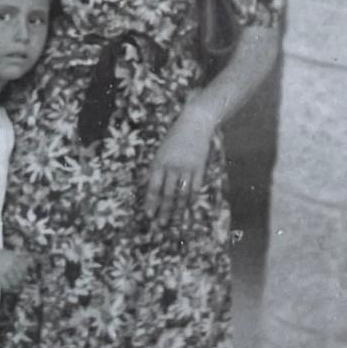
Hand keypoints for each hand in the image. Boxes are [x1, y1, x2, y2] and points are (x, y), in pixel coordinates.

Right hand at [0, 244, 32, 291]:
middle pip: (22, 277)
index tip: (19, 278)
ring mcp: (5, 269)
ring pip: (15, 283)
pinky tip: (3, 286)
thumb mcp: (4, 254)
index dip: (23, 274)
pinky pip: (7, 286)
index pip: (25, 268)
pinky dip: (6, 288)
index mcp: (14, 256)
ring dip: (12, 286)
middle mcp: (12, 262)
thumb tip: (17, 270)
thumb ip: (11, 260)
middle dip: (18, 282)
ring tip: (8, 286)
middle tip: (14, 285)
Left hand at [145, 97, 215, 226]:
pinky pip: (195, 188)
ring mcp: (187, 168)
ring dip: (177, 209)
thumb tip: (146, 185)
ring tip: (174, 221)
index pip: (153, 187)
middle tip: (161, 224)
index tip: (148, 215)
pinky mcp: (200, 168)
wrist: (194, 123)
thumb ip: (155, 169)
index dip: (151, 202)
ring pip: (181, 194)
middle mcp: (172, 167)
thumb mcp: (160, 151)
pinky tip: (188, 208)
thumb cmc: (174, 137)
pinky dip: (191, 199)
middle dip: (163, 211)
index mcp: (159, 162)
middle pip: (167, 194)